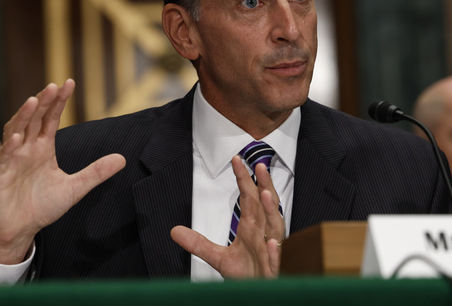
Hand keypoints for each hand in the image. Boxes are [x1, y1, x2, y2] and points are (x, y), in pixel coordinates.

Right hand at [0, 79, 125, 263]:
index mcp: (43, 147)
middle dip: (43, 101)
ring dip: (24, 116)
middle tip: (54, 85)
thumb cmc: (43, 206)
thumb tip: (122, 159)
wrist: (21, 230)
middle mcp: (27, 148)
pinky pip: (4, 156)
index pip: (51, 118)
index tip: (68, 82)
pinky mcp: (0, 174)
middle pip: (34, 118)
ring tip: (34, 100)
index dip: (58, 101)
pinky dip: (10, 146)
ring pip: (16, 130)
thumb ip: (96, 172)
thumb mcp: (75, 188)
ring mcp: (12, 159)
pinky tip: (18, 137)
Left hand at [170, 155, 284, 277]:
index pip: (248, 197)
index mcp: (252, 227)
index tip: (236, 159)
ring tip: (265, 194)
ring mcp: (271, 250)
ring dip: (272, 211)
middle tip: (258, 166)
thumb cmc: (248, 275)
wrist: (259, 295)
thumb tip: (174, 231)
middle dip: (264, 185)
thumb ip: (198, 244)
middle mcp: (264, 233)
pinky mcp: (274, 270)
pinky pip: (277, 259)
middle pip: (266, 205)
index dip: (243, 178)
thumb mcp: (218, 258)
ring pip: (275, 227)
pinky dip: (276, 251)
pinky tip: (272, 243)